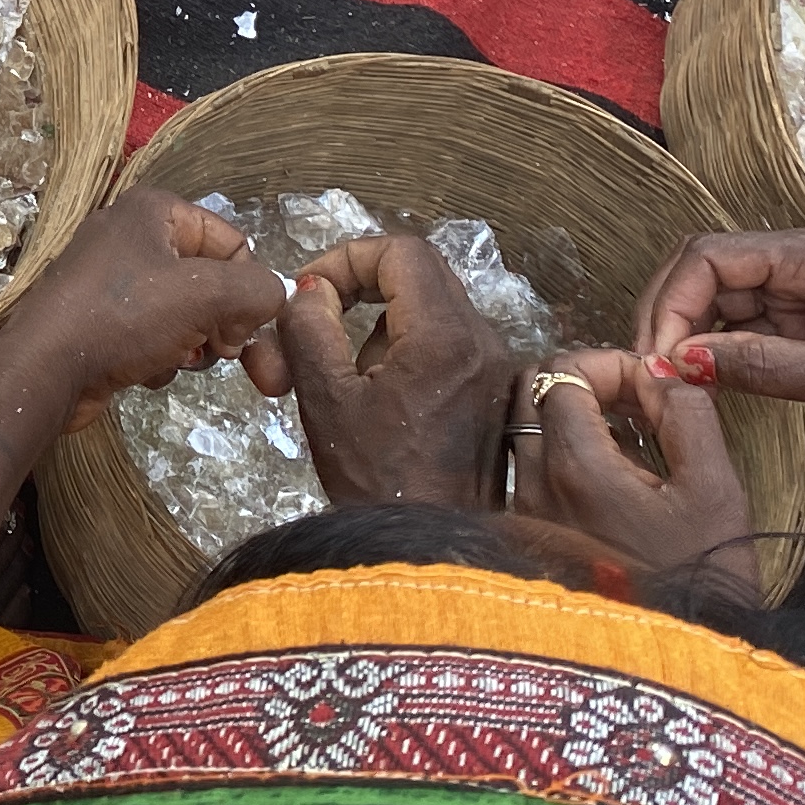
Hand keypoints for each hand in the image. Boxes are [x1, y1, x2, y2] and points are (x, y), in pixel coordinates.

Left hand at [0, 189, 286, 453]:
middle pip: (212, 279)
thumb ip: (256, 290)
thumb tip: (277, 296)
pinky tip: (144, 369)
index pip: (233, 242)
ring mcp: (114, 278)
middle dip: (221, 321)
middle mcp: (133, 234)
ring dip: (193, 343)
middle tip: (220, 352)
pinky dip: (161, 355)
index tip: (241, 328)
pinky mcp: (104, 318)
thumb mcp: (202, 296)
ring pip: (188, 312)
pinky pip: (157, 333)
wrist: (44, 372)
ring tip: (176, 359)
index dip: (245, 288)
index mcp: (154, 210)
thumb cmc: (121, 318)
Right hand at [278, 230, 513, 511]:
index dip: (348, 257)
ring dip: (380, 325)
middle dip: (360, 289)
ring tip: (346, 378)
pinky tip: (379, 398)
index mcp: (443, 336)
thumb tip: (310, 290)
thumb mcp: (326, 400)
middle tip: (318, 320)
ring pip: (431, 307)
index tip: (310, 292)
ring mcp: (494, 366)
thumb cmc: (377, 482)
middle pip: (419, 274)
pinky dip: (406, 350)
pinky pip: (447, 342)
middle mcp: (482, 340)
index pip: (400, 251)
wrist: (432, 553)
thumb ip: (309, 328)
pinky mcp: (494, 392)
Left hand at [513, 350, 758, 592]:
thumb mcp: (715, 489)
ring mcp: (524, 514)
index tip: (652, 385)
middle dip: (582, 380)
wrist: (680, 662)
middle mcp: (533, 486)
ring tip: (631, 437)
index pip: (563, 372)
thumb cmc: (706, 577)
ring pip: (526, 429)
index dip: (609, 363)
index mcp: (575, 466)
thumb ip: (686, 413)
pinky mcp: (529, 538)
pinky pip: (530, 469)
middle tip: (637, 402)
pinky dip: (562, 453)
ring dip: (571, 416)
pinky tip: (614, 477)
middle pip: (531, 391)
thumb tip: (660, 369)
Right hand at [636, 228, 804, 446]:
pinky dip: (723, 352)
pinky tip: (706, 382)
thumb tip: (681, 362)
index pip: (712, 257)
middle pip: (710, 273)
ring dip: (693, 336)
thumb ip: (764, 367)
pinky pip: (753, 328)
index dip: (671, 300)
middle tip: (650, 370)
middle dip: (672, 315)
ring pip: (726, 302)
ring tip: (671, 382)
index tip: (655, 354)